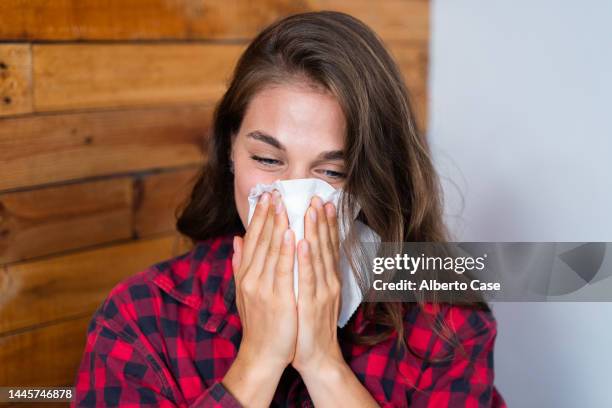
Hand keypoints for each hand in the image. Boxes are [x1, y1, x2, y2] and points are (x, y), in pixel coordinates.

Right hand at [222, 191, 296, 406]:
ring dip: (280, 226)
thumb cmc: (259, 323)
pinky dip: (288, 251)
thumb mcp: (244, 292)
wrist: (263, 355)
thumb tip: (237, 240)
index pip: (253, 240)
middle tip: (276, 192)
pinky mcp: (279, 299)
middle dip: (269, 215)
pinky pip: (284, 271)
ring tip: (285, 204)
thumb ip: (240, 264)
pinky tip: (293, 234)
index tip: (266, 197)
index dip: (260, 217)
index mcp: (246, 275)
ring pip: (273, 251)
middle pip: (262, 241)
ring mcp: (264, 288)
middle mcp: (252, 278)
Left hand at [291, 196, 344, 376]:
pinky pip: (308, 278)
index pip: (327, 245)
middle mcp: (328, 281)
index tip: (322, 201)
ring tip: (312, 210)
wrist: (317, 357)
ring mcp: (322, 292)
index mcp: (326, 278)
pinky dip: (306, 259)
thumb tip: (302, 250)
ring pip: (319, 256)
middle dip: (321, 220)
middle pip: (325, 245)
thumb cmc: (308, 325)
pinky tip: (303, 242)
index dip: (326, 223)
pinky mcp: (312, 305)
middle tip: (318, 196)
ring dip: (316, 232)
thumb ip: (305, 272)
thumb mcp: (309, 294)